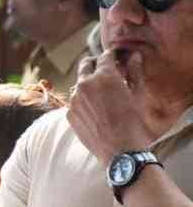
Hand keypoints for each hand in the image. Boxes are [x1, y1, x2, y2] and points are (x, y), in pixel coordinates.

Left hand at [67, 49, 151, 165]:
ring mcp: (73, 100)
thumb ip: (134, 71)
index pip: (105, 56)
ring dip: (88, 84)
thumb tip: (134, 56)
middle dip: (95, 65)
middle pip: (85, 64)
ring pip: (79, 84)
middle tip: (106, 72)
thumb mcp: (138, 94)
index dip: (112, 57)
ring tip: (102, 96)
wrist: (120, 150)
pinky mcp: (68, 113)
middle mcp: (84, 84)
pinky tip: (96, 111)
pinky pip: (75, 101)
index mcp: (104, 76)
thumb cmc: (133, 121)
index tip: (117, 60)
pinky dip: (83, 101)